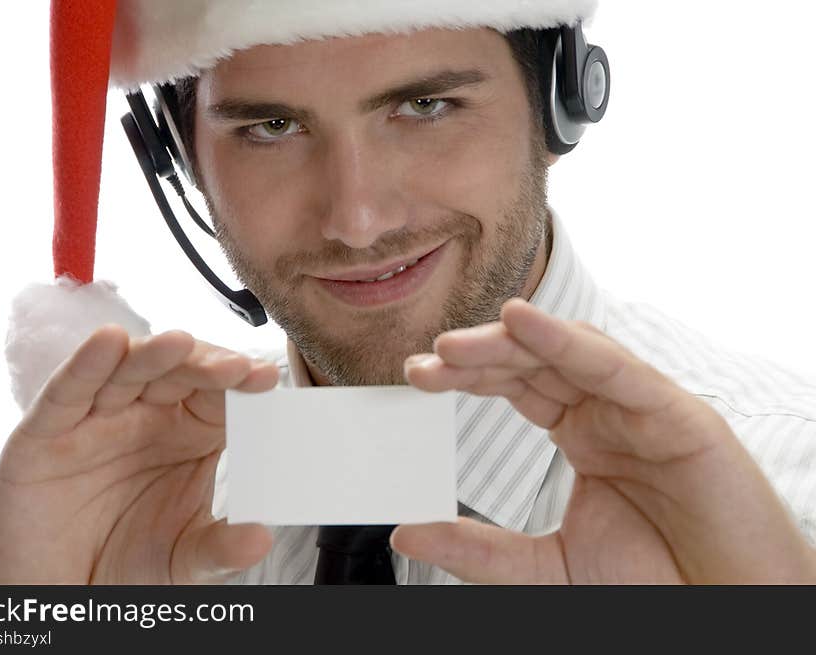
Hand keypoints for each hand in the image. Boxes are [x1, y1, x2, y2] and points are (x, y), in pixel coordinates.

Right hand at [0, 326, 277, 583]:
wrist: (66, 592)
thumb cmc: (131, 562)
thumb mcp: (185, 561)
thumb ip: (221, 548)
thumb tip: (261, 539)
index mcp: (191, 433)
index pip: (220, 394)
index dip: (242, 382)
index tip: (267, 379)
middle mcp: (147, 415)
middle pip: (178, 372)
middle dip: (206, 365)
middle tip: (237, 367)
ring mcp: (97, 418)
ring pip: (126, 371)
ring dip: (153, 354)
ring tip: (181, 343)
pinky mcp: (46, 431)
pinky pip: (68, 391)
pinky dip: (86, 364)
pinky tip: (109, 341)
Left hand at [395, 299, 815, 582]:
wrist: (726, 610)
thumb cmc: (653, 583)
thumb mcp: (547, 567)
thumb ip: (479, 550)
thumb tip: (405, 533)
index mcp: (580, 431)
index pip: (514, 384)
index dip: (465, 375)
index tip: (416, 376)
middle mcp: (606, 410)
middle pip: (533, 361)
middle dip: (476, 356)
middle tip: (422, 363)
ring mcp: (640, 407)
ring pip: (569, 353)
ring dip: (510, 341)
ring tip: (453, 346)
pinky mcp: (678, 415)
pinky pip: (618, 368)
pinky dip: (569, 343)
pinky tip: (522, 322)